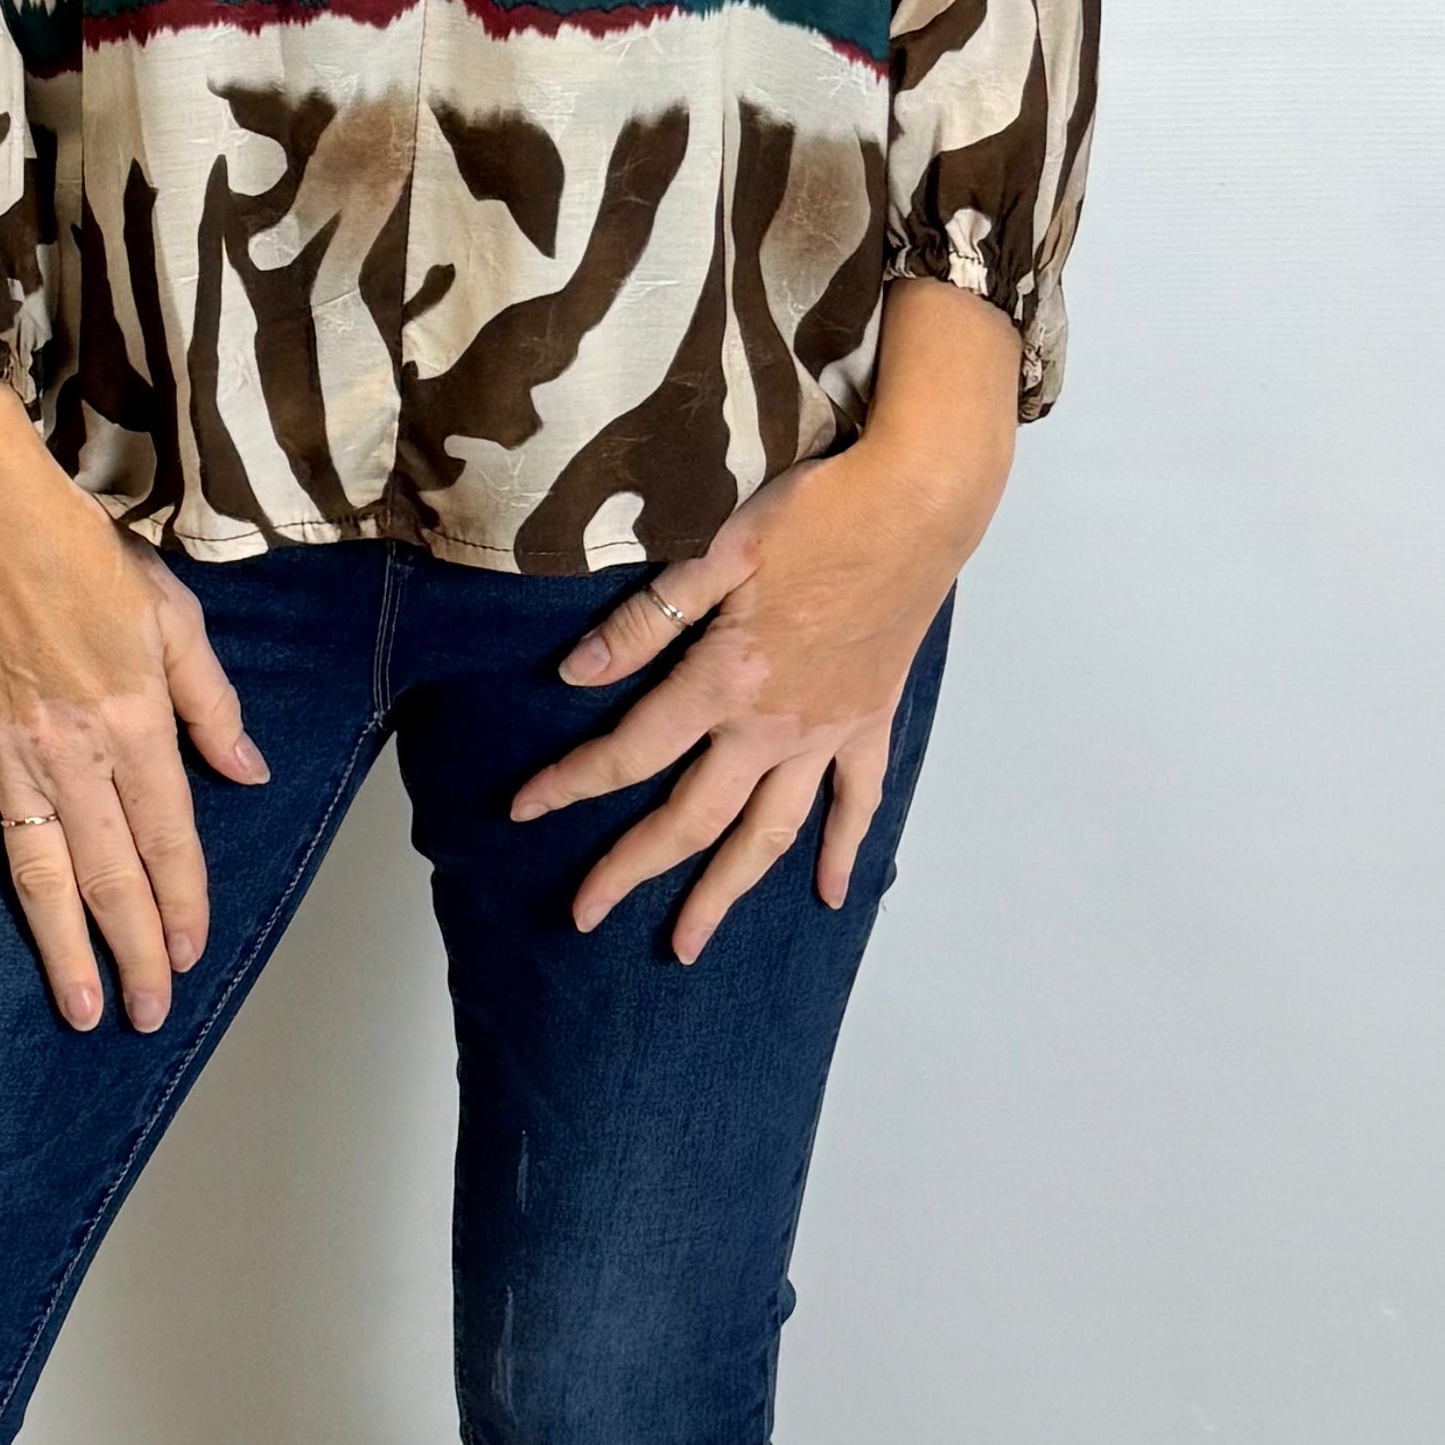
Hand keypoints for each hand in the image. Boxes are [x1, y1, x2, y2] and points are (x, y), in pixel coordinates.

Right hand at [0, 365, 268, 1034]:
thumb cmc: (87, 557)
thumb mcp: (176, 618)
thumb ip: (211, 705)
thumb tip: (248, 773)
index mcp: (135, 723)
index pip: (168, 837)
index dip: (181, 903)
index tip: (188, 955)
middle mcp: (72, 754)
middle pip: (108, 873)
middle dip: (132, 950)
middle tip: (144, 1013)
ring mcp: (4, 756)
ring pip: (37, 872)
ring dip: (59, 946)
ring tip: (78, 1007)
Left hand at [509, 281, 1019, 955]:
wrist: (921, 502)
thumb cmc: (817, 510)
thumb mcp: (717, 551)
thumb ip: (646, 622)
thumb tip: (576, 674)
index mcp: (727, 681)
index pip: (632, 751)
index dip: (570, 784)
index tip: (523, 811)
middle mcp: (775, 725)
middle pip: (693, 818)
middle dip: (634, 871)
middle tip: (585, 917)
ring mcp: (829, 732)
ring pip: (770, 832)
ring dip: (727, 891)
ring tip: (689, 943)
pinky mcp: (871, 720)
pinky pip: (858, 801)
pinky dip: (844, 850)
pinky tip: (832, 895)